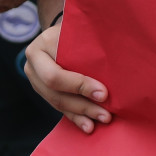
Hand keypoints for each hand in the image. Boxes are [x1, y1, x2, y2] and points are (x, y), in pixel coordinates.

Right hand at [23, 17, 112, 131]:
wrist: (64, 30)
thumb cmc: (80, 30)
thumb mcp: (82, 30)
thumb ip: (91, 41)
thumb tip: (122, 56)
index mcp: (43, 43)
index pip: (58, 72)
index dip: (81, 85)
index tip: (104, 94)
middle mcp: (34, 61)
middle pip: (55, 90)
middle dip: (83, 104)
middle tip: (106, 114)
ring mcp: (34, 76)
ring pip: (56, 101)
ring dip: (81, 113)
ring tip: (101, 120)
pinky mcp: (41, 89)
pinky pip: (57, 106)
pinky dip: (74, 117)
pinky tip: (88, 126)